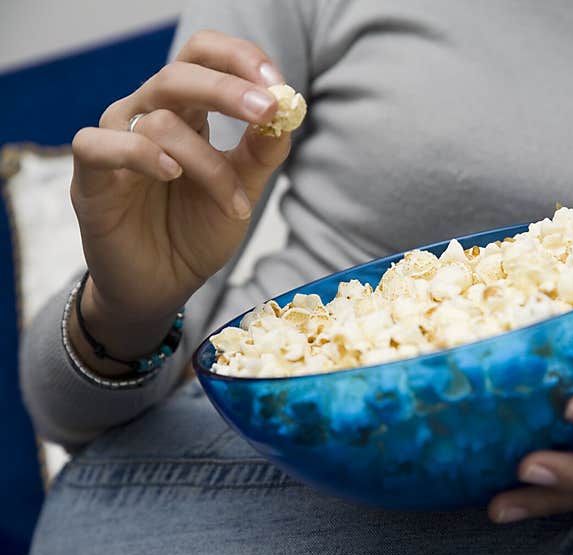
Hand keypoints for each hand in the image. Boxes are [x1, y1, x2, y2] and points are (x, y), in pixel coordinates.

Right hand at [69, 30, 290, 370]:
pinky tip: (171, 173)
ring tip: (237, 206)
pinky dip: (139, 154)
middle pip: (178, 74)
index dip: (239, 59)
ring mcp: (114, 144)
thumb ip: (261, 153)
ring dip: (208, 164)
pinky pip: (100, 145)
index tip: (279, 84)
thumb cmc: (196, 233)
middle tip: (268, 110)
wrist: (164, 287)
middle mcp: (144, 116)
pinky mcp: (89, 178)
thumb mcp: (242, 191)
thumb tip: (288, 115)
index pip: (202, 55)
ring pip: (156, 120)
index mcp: (184, 112)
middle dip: (228, 89)